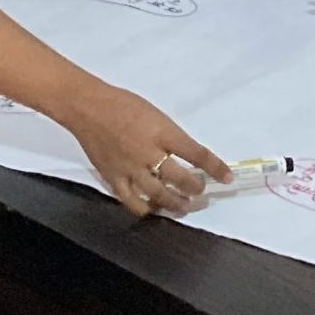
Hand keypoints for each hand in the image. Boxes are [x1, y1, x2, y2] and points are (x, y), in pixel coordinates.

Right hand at [63, 84, 229, 216]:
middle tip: (201, 192)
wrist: (86, 107)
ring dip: (176, 204)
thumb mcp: (155, 114)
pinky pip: (132, 202)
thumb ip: (171, 136)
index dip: (215, 167)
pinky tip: (153, 210)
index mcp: (162, 132)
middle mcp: (148, 153)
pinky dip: (145, 209)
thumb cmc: (122, 104)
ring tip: (185, 206)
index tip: (227, 177)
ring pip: (159, 195)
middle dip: (195, 189)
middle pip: (180, 179)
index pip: (196, 153)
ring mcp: (130, 168)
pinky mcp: (113, 178)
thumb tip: (187, 155)